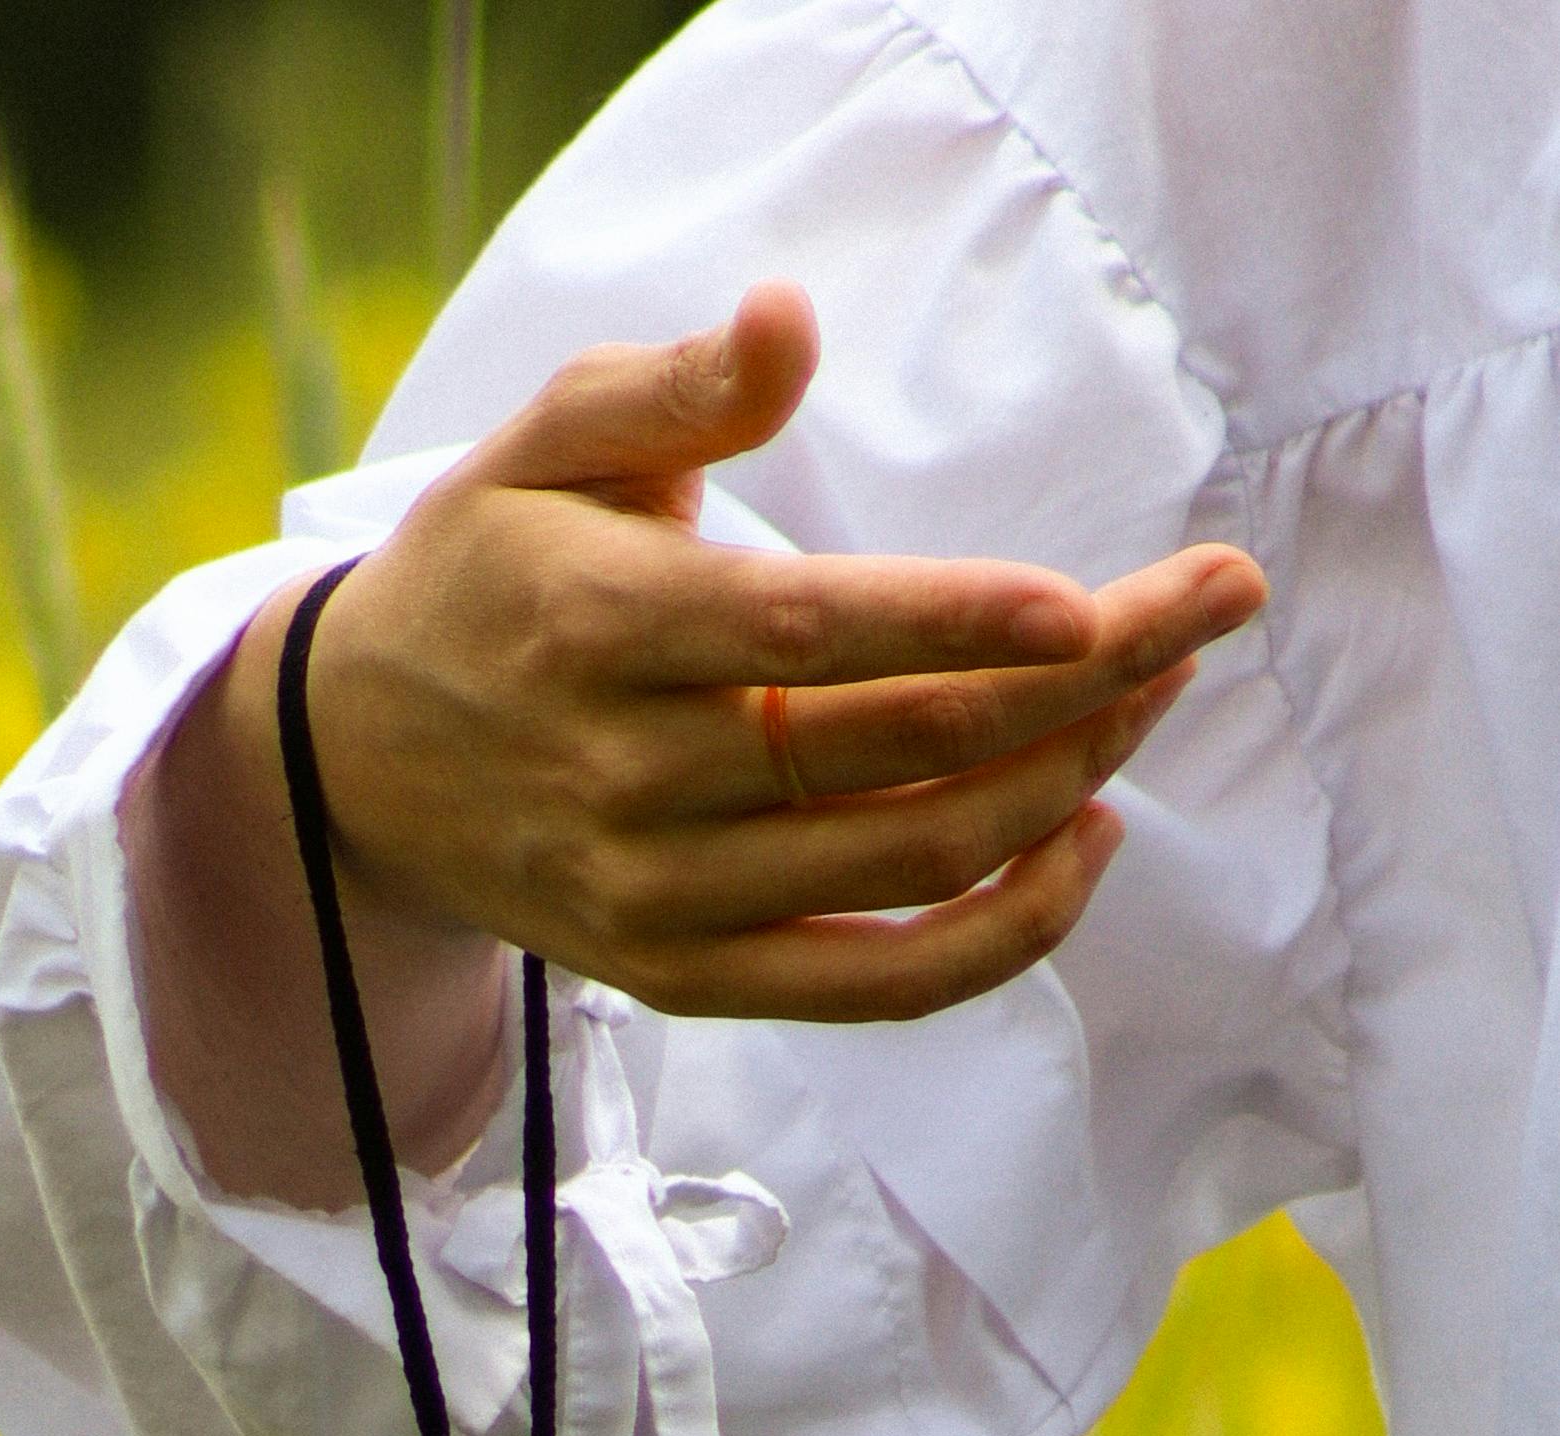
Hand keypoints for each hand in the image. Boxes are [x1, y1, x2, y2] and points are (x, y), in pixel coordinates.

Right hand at [124, 286, 1268, 1205]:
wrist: (358, 762)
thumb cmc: (486, 572)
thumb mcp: (548, 440)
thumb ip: (677, 385)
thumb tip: (788, 327)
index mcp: (602, 631)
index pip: (817, 638)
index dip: (969, 624)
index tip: (1106, 608)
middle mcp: (630, 782)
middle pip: (903, 751)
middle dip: (1084, 684)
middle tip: (1201, 611)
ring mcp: (660, 899)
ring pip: (913, 863)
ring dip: (1064, 785)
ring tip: (1146, 701)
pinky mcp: (684, 978)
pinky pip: (879, 985)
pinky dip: (1003, 932)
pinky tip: (1080, 842)